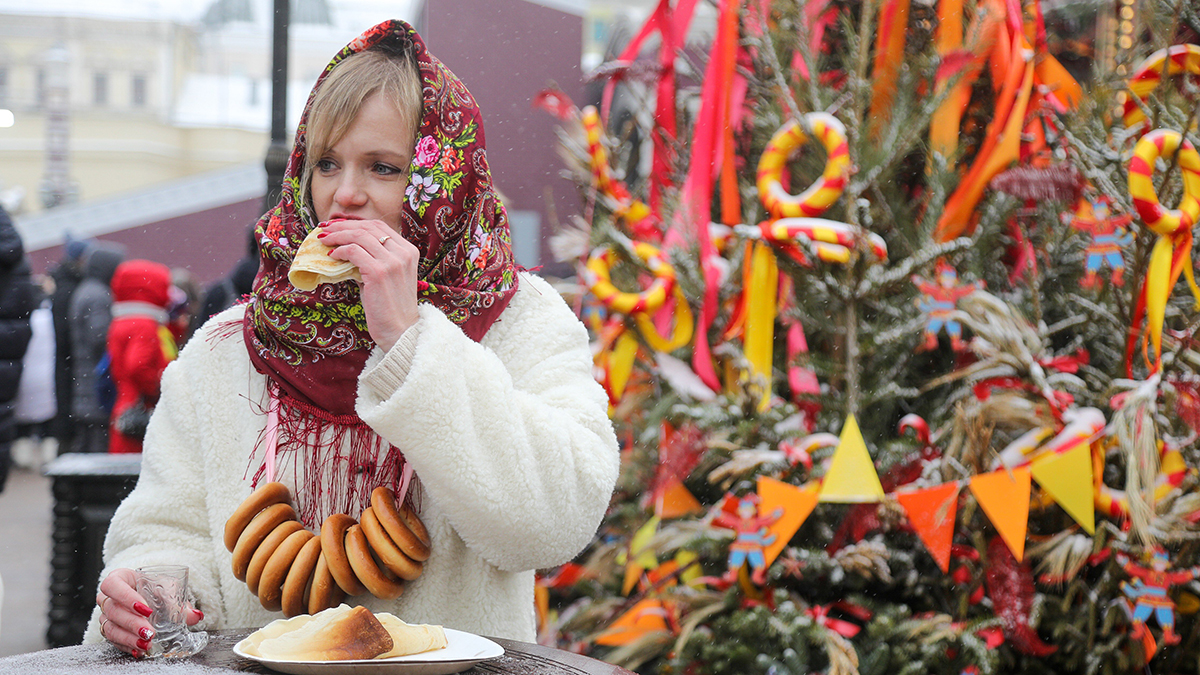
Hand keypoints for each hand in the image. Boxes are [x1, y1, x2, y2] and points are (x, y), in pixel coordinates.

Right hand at [97, 568, 202, 657]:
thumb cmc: (155, 586)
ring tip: (146, 644)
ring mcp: (107, 614)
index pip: (112, 584)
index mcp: (120, 578)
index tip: (146, 609)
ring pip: (110, 627)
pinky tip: (140, 650)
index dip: (126, 597)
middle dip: (132, 623)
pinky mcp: (110, 629)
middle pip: (112, 610)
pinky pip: (114, 640)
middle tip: (150, 632)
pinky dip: (127, 646)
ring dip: (129, 638)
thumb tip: (196, 616)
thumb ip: (179, 601)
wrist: (150, 593)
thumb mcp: (167, 588)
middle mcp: (109, 597)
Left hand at [318, 219, 419, 351]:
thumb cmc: (390, 307)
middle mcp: (403, 253)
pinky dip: (339, 250)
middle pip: (368, 227)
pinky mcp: (379, 272)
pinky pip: (353, 252)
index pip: (379, 226)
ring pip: (359, 236)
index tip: (337, 225)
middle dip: (342, 226)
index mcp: (409, 251)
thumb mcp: (387, 277)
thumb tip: (346, 248)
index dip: (355, 223)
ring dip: (337, 236)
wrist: (400, 331)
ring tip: (323, 240)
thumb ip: (373, 259)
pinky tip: (332, 255)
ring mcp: (392, 262)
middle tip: (324, 229)